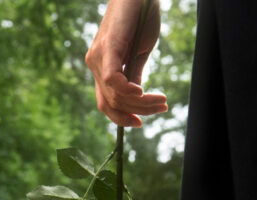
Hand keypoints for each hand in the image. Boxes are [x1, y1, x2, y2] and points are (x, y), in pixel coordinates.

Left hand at [85, 0, 166, 126]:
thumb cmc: (140, 19)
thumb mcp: (139, 54)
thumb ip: (134, 76)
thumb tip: (136, 99)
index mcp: (101, 68)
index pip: (106, 102)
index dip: (121, 117)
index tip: (140, 123)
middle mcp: (94, 64)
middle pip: (112, 102)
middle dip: (139, 110)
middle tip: (162, 107)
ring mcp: (97, 57)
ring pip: (115, 94)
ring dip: (140, 103)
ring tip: (161, 101)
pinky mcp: (106, 48)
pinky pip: (112, 79)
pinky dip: (126, 89)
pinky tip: (141, 91)